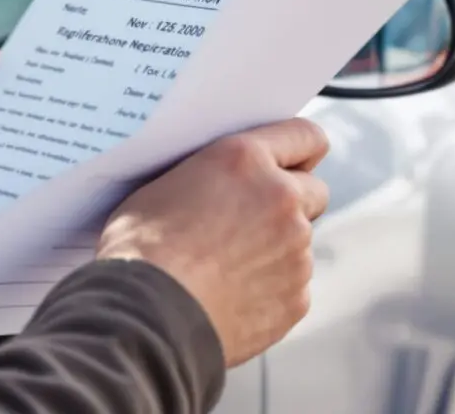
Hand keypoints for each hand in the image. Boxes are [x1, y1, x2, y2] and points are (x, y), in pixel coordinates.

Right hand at [96, 118, 330, 366]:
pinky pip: (292, 285)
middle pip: (314, 191)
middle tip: (250, 217)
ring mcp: (295, 252)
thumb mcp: (163, 185)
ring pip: (299, 242)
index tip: (290, 161)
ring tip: (225, 266)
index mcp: (245, 160)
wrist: (144, 317)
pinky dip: (270, 288)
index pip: (304, 136)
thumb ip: (211, 176)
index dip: (297, 148)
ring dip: (275, 248)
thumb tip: (218, 184)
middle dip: (291, 200)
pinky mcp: (296, 297)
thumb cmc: (140, 250)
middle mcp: (282, 199)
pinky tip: (230, 294)